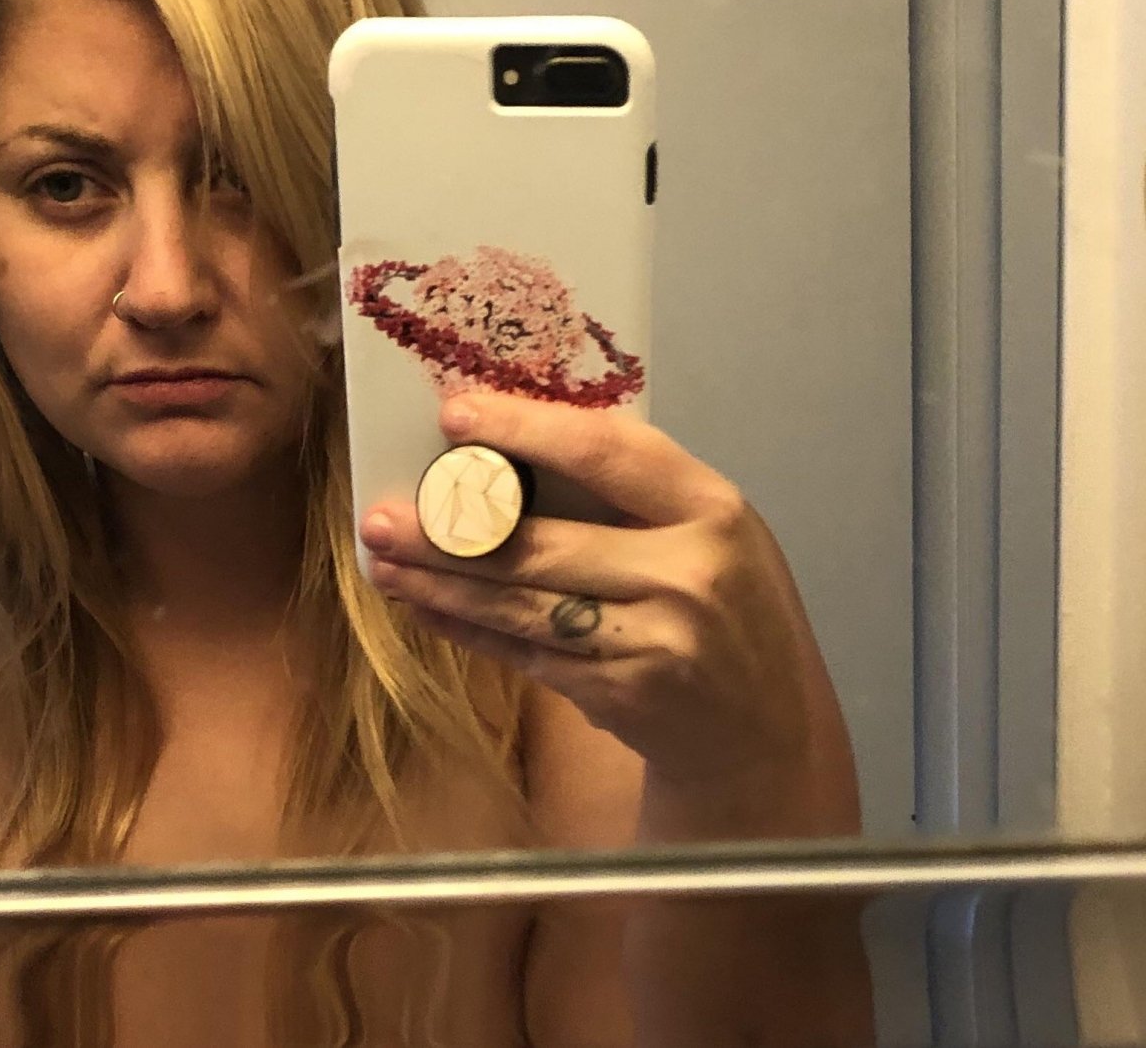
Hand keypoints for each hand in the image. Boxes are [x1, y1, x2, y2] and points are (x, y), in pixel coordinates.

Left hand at [360, 391, 856, 823]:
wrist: (766, 732)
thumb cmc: (724, 603)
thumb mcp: (706, 528)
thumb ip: (630, 489)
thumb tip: (503, 443)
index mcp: (711, 507)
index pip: (606, 452)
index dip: (523, 430)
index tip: (453, 415)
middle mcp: (688, 573)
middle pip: (542, 542)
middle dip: (448, 529)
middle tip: (380, 515)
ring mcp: (654, 640)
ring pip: (520, 604)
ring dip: (440, 582)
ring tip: (382, 559)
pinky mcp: (620, 694)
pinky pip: (523, 654)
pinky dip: (466, 629)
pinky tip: (422, 606)